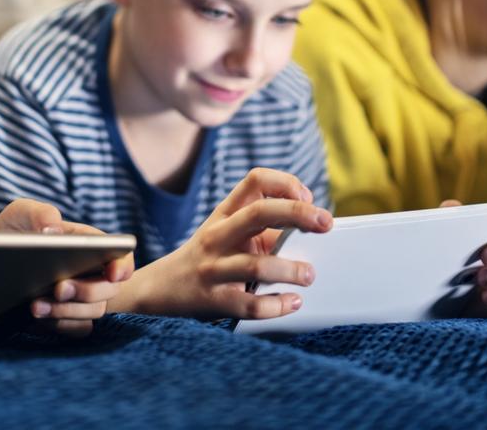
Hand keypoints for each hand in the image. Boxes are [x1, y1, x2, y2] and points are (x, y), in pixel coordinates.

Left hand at [0, 199, 133, 337]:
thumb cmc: (14, 231)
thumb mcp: (21, 213)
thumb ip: (40, 213)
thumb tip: (52, 230)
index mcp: (90, 244)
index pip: (121, 255)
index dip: (123, 265)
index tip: (113, 274)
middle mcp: (92, 272)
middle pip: (110, 289)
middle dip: (87, 291)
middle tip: (59, 288)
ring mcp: (81, 298)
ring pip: (94, 311)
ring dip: (67, 311)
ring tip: (34, 306)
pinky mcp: (68, 318)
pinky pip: (78, 329)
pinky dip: (61, 326)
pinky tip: (36, 320)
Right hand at [109, 168, 332, 318]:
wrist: (161, 288)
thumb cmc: (210, 256)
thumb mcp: (230, 232)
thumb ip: (266, 228)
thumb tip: (313, 229)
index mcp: (225, 213)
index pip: (256, 180)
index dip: (286, 183)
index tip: (308, 197)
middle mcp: (218, 235)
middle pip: (259, 212)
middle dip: (299, 213)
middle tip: (325, 224)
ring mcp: (213, 268)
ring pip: (256, 265)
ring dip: (291, 269)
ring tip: (308, 275)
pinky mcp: (214, 300)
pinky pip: (249, 304)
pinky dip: (277, 305)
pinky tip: (292, 302)